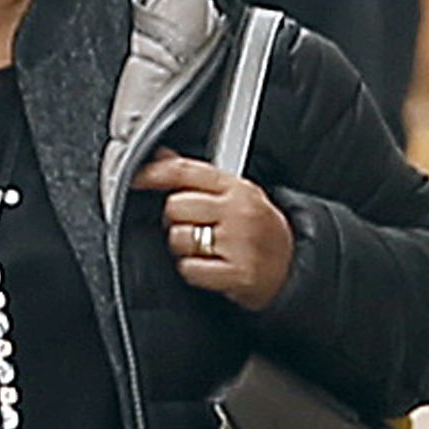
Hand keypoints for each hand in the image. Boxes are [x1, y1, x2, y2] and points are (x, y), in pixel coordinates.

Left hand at [134, 152, 292, 311]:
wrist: (291, 267)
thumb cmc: (258, 230)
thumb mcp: (235, 194)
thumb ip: (197, 176)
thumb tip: (161, 155)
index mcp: (237, 187)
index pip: (186, 171)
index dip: (154, 173)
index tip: (136, 179)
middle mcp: (239, 211)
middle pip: (175, 206)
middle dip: (173, 220)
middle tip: (191, 227)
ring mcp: (239, 243)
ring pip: (179, 238)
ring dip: (182, 247)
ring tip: (203, 248)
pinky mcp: (238, 273)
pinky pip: (190, 269)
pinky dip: (193, 271)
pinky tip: (209, 266)